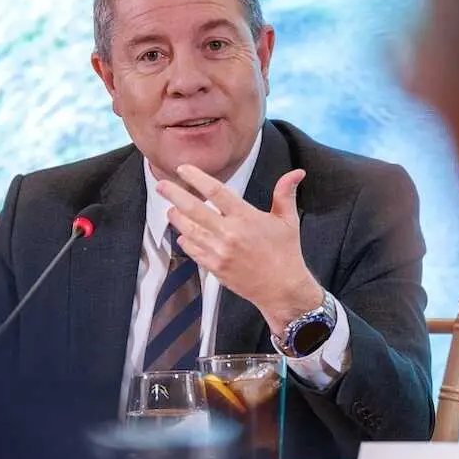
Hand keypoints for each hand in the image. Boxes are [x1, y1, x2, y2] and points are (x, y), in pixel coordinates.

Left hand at [157, 165, 322, 338]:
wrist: (282, 289)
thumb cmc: (285, 253)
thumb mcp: (288, 221)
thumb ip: (285, 193)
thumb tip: (297, 172)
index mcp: (246, 217)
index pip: (216, 191)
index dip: (196, 177)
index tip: (183, 169)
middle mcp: (230, 233)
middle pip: (194, 209)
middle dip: (174, 195)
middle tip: (161, 185)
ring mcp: (220, 252)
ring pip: (189, 230)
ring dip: (176, 218)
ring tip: (169, 209)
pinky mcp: (215, 268)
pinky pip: (193, 251)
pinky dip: (186, 241)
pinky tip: (183, 233)